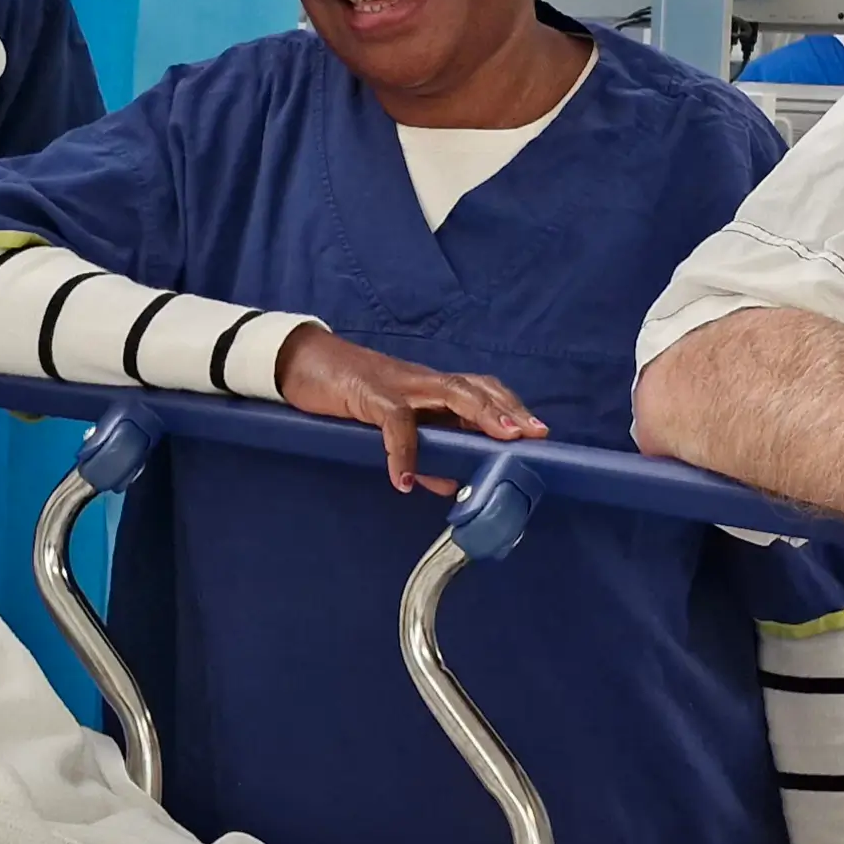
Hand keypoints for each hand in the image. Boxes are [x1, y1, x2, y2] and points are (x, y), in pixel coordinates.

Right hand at [272, 327, 546, 496]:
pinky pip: (395, 423)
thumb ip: (422, 450)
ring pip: (450, 393)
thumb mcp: (390, 426)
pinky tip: (406, 480)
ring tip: (499, 443)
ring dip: (479, 416)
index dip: (511, 407)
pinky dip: (404, 452)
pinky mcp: (371, 395)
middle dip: (508, 410)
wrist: (303, 361)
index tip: (539, 431)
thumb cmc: (351, 393)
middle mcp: (424, 382)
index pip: (481, 390)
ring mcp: (400, 385)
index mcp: (432, 388)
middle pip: (476, 387)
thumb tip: (447, 482)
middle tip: (533, 434)